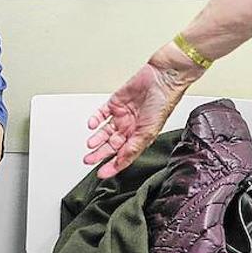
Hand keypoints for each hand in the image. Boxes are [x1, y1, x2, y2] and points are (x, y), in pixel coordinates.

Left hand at [85, 46, 203, 178]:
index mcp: (140, 137)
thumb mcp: (149, 131)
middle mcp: (130, 128)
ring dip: (96, 138)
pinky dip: (96, 119)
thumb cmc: (163, 103)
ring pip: (105, 131)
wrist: (162, 79)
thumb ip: (133, 147)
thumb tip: (121, 161)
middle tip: (88, 160)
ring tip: (90, 145)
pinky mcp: (115, 103)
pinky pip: (102, 113)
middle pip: (111, 145)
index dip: (112, 166)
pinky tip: (92, 125)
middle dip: (100, 154)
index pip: (123, 156)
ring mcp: (122, 115)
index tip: (101, 173)